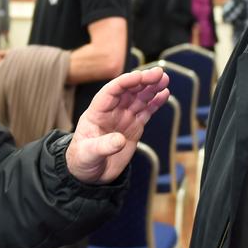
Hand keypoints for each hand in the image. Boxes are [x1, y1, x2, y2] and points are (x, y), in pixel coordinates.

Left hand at [66, 67, 169, 183]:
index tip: (141, 77)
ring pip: (139, 98)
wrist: (89, 173)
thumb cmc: (82, 160)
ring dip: (152, 88)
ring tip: (165, 79)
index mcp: (97, 112)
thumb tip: (119, 140)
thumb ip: (103, 146)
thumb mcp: (88, 154)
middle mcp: (112, 111)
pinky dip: (155, 102)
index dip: (126, 82)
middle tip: (159, 73)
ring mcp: (124, 117)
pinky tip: (164, 94)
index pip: (112, 91)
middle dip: (143, 80)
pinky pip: (146, 111)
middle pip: (128, 90)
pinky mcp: (134, 127)